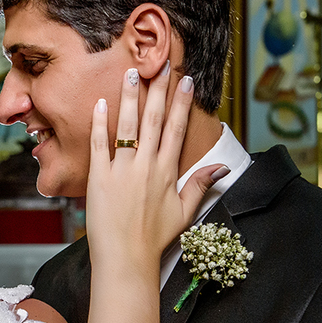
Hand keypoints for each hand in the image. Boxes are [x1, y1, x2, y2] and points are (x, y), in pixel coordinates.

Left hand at [85, 63, 227, 271]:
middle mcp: (147, 166)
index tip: (185, 79)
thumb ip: (201, 185)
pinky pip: (99, 145)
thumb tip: (222, 168)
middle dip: (158, 89)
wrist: (126, 259)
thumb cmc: (154, 238)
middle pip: (154, 119)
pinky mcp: (99, 178)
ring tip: (131, 72)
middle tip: (160, 63)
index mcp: (168, 172)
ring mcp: (122, 170)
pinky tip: (100, 104)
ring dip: (130, 97)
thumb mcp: (185, 212)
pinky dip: (100, 124)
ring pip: (127, 126)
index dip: (181, 102)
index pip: (177, 128)